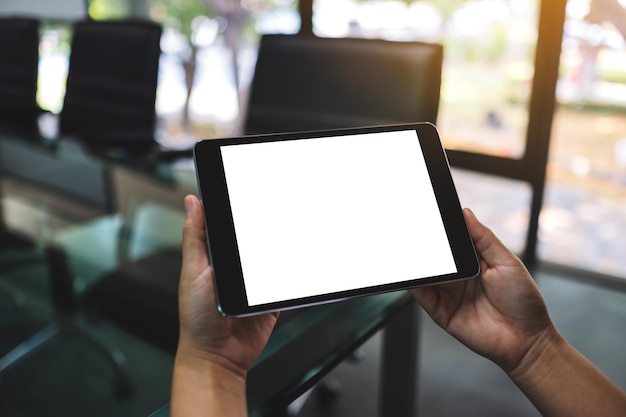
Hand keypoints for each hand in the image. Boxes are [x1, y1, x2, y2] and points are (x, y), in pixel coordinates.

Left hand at [177, 194, 278, 374]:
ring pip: (272, 258)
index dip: (237, 209)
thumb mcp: (193, 271)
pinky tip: (295, 264)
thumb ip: (195, 237)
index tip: (248, 193)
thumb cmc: (197, 319)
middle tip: (275, 213)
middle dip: (263, 229)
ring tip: (291, 235)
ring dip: (280, 251)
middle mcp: (235, 268)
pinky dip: (290, 275)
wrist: (218, 357)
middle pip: (254, 240)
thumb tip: (192, 202)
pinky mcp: (269, 299)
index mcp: (214, 257)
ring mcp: (253, 284)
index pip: (228, 226)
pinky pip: (284, 283)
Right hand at [410, 208, 554, 373]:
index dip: (441, 230)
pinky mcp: (440, 312)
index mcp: (474, 262)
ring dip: (416, 263)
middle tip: (414, 230)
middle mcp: (458, 277)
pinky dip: (412, 283)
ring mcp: (447, 294)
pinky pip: (421, 295)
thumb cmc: (524, 301)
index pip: (451, 243)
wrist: (527, 340)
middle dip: (424, 245)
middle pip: (435, 257)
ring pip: (425, 274)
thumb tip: (466, 213)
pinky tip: (412, 272)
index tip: (430, 215)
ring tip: (409, 249)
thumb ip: (484, 238)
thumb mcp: (508, 262)